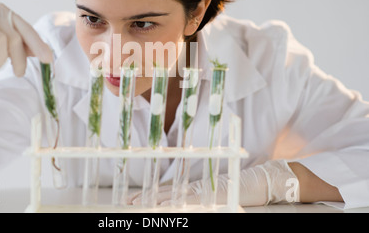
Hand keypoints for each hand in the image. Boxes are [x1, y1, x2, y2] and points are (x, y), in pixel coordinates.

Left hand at [128, 160, 298, 206]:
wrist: (258, 182)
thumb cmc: (237, 189)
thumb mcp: (214, 194)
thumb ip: (199, 196)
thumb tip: (180, 199)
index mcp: (194, 188)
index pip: (167, 191)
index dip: (149, 194)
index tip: (132, 198)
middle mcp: (195, 189)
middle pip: (166, 194)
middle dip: (146, 198)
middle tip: (128, 201)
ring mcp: (203, 193)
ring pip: (175, 197)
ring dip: (156, 200)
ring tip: (138, 203)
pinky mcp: (212, 197)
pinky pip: (192, 201)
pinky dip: (178, 203)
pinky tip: (166, 205)